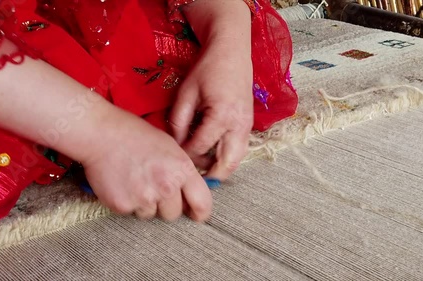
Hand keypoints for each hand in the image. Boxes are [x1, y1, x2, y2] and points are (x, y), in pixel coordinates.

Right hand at [81, 108, 211, 220]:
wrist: (101, 134)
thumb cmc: (135, 135)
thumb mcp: (170, 146)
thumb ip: (183, 171)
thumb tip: (193, 191)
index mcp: (182, 169)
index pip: (202, 203)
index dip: (199, 213)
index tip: (195, 215)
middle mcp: (166, 186)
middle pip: (174, 214)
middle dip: (165, 206)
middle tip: (152, 187)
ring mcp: (145, 198)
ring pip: (151, 215)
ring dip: (145, 204)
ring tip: (134, 181)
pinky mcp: (124, 205)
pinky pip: (131, 213)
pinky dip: (127, 202)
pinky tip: (122, 184)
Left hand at [169, 41, 253, 180]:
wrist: (232, 52)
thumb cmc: (207, 69)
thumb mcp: (186, 93)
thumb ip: (179, 121)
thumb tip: (176, 145)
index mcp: (223, 116)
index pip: (201, 147)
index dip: (186, 155)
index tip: (174, 157)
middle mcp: (239, 125)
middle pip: (227, 163)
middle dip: (210, 174)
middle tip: (193, 178)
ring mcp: (247, 126)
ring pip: (236, 159)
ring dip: (219, 167)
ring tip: (200, 168)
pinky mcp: (248, 125)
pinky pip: (239, 149)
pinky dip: (226, 156)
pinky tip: (210, 155)